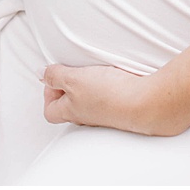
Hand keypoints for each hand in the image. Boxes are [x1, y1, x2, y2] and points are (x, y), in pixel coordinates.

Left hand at [41, 63, 186, 137]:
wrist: (147, 103)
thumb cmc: (110, 95)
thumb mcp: (73, 79)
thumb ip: (54, 76)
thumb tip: (41, 75)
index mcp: (71, 112)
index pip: (50, 112)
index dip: (48, 94)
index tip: (54, 76)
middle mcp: (88, 118)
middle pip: (69, 108)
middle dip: (67, 88)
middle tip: (73, 72)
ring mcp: (107, 115)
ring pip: (89, 103)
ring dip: (88, 87)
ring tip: (93, 72)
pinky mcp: (123, 109)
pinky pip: (109, 100)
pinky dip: (107, 88)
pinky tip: (112, 77)